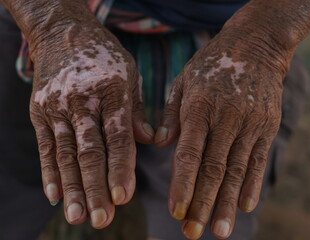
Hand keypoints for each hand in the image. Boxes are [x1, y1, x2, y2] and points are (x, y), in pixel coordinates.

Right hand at [29, 22, 152, 227]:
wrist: (63, 31)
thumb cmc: (105, 55)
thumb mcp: (130, 74)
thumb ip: (137, 110)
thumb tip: (150, 140)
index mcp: (112, 92)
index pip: (118, 137)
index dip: (121, 168)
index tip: (123, 197)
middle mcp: (83, 102)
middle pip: (90, 151)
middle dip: (95, 188)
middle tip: (102, 219)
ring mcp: (58, 107)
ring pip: (66, 154)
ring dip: (72, 187)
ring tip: (77, 215)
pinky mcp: (40, 111)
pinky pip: (45, 146)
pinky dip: (50, 172)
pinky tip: (55, 195)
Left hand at [155, 24, 290, 238]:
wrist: (256, 44)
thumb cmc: (212, 63)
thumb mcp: (184, 80)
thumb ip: (172, 114)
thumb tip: (161, 144)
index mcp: (200, 107)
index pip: (189, 153)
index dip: (183, 184)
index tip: (177, 211)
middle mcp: (226, 118)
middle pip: (213, 168)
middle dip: (202, 203)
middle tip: (192, 232)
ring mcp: (250, 123)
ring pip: (236, 170)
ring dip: (226, 202)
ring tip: (218, 230)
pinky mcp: (268, 126)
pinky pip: (258, 159)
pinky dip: (251, 184)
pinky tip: (244, 206)